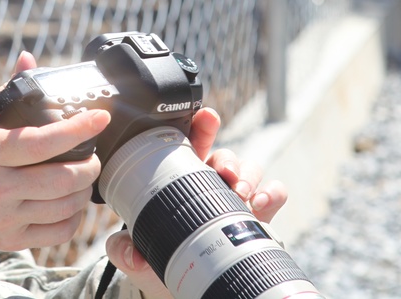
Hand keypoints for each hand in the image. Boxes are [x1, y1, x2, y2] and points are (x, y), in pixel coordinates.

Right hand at [0, 52, 110, 276]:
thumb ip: (4, 92)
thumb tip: (29, 59)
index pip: (41, 142)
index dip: (77, 129)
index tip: (100, 117)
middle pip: (63, 178)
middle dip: (90, 165)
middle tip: (93, 155)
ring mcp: (5, 217)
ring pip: (66, 205)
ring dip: (85, 189)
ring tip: (83, 176)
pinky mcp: (11, 241)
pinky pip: (60, 232)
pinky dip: (75, 217)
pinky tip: (70, 203)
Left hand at [104, 107, 287, 298]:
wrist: (190, 289)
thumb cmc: (165, 262)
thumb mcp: (139, 256)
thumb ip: (125, 251)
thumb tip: (126, 252)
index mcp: (181, 182)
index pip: (191, 146)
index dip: (200, 127)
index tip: (205, 118)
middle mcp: (212, 185)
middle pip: (224, 155)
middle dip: (227, 158)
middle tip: (224, 172)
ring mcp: (238, 199)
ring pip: (250, 170)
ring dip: (248, 176)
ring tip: (241, 194)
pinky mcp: (260, 217)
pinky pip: (275, 194)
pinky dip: (273, 193)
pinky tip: (262, 204)